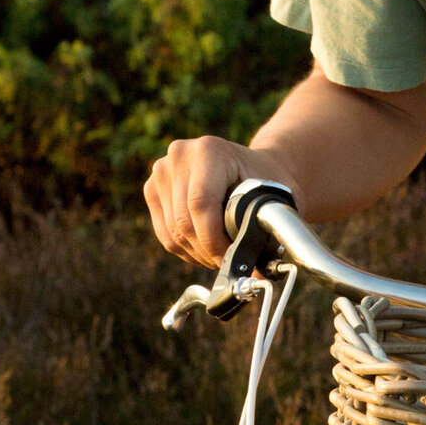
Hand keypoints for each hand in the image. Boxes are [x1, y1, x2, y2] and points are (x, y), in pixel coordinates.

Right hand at [143, 136, 299, 267]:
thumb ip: (266, 226)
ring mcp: (161, 171)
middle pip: (184, 221)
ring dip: (198, 254)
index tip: (233, 258)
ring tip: (220, 258)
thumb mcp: (273, 196)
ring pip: (173, 232)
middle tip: (230, 263)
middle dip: (208, 251)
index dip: (214, 240)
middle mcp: (179, 156)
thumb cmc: (266, 180)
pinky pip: (164, 233)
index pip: (201, 204)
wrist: (250, 165)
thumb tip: (257, 274)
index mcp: (210, 150)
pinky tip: (205, 251)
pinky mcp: (152, 189)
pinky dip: (185, 249)